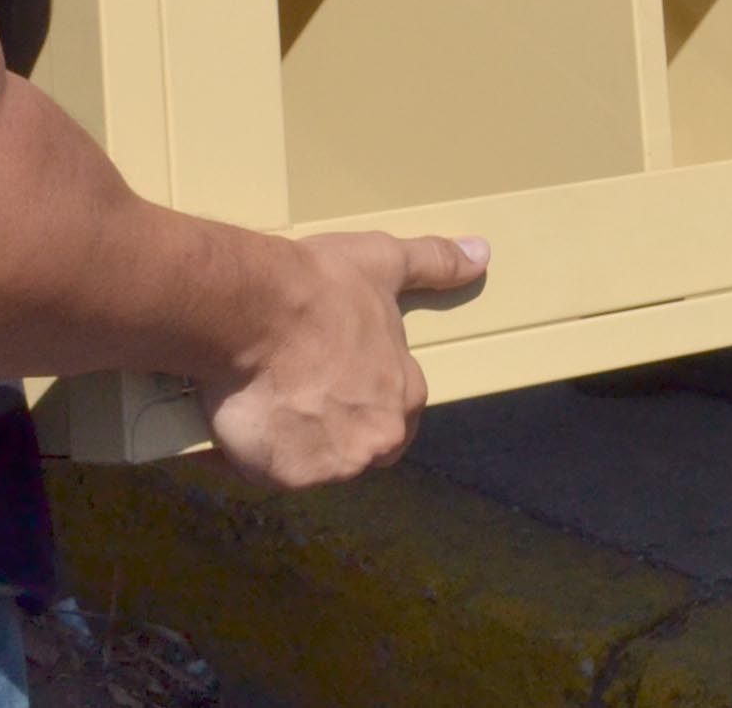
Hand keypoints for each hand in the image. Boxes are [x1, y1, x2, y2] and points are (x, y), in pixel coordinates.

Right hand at [203, 230, 489, 485]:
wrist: (255, 312)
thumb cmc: (322, 286)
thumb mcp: (386, 262)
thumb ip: (435, 263)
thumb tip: (481, 253)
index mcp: (406, 395)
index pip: (397, 412)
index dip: (365, 393)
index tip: (336, 372)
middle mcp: (379, 438)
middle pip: (361, 446)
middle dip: (337, 426)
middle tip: (301, 387)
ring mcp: (335, 464)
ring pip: (317, 463)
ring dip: (299, 442)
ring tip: (271, 398)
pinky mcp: (289, 478)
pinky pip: (274, 472)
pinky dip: (261, 453)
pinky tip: (250, 416)